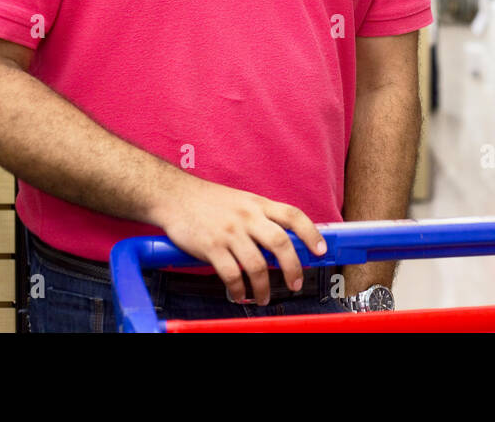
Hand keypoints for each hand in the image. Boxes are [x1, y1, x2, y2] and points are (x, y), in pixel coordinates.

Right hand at [154, 175, 326, 305]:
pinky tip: (240, 295)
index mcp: (258, 204)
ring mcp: (230, 232)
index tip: (320, 251)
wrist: (174, 196)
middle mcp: (248, 217)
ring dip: (263, 287)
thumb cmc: (208, 200)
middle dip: (293, 268)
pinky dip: (239, 289)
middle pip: (281, 244)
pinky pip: (232, 274)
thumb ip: (260, 218)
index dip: (311, 233)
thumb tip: (282, 243)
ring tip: (263, 298)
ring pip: (257, 265)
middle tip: (295, 284)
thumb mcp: (242, 201)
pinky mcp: (211, 247)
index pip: (293, 216)